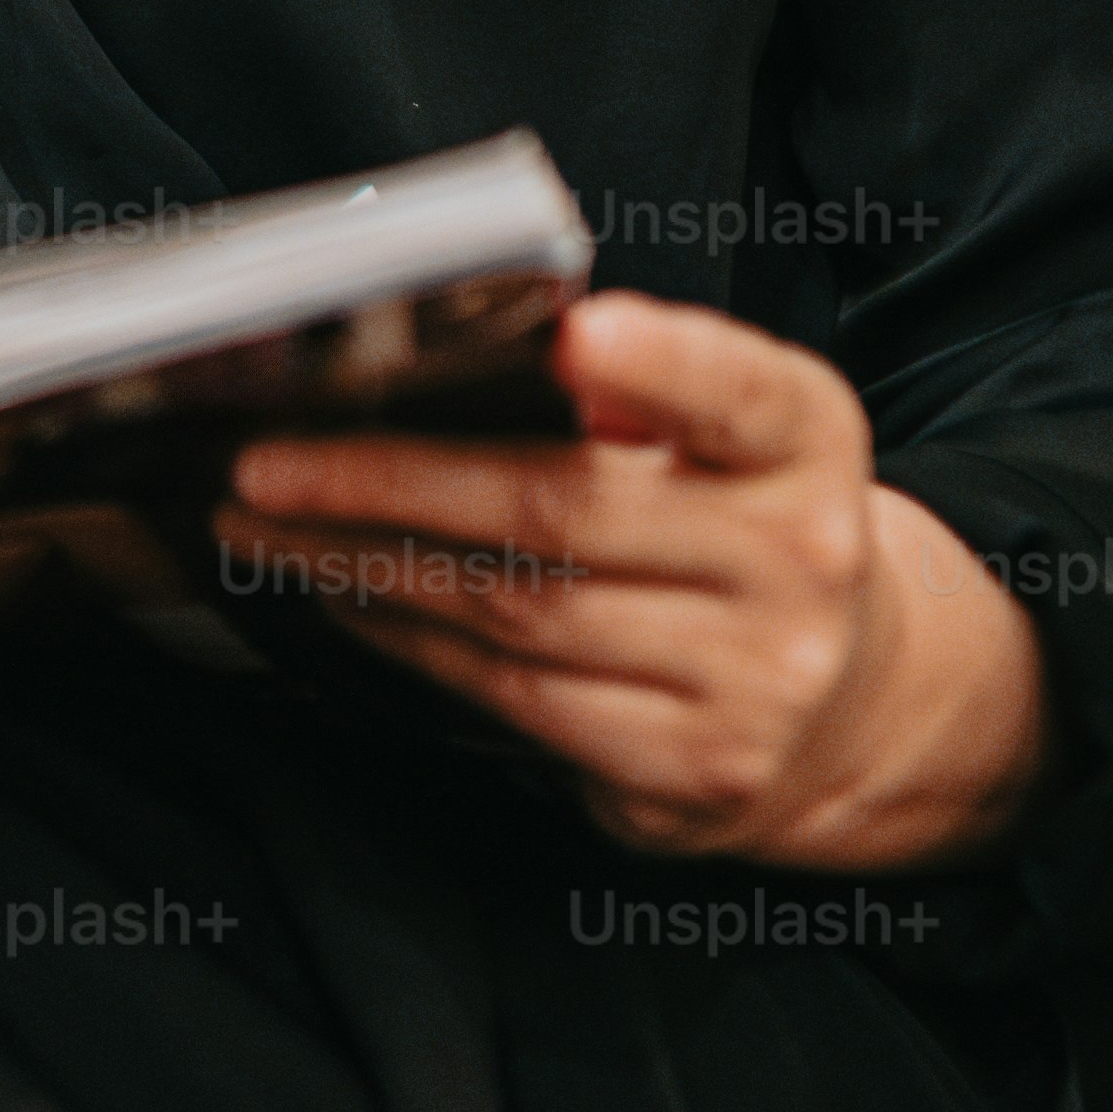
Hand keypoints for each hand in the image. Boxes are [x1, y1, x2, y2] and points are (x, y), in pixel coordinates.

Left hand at [221, 292, 1045, 870]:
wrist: (847, 699)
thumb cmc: (735, 527)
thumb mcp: (726, 433)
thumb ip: (630, 386)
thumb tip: (457, 351)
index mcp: (806, 445)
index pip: (741, 392)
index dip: (658, 363)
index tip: (574, 338)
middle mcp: (802, 563)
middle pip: (562, 513)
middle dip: (388, 484)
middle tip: (265, 464)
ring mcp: (755, 683)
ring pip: (517, 613)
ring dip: (366, 566)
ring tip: (267, 529)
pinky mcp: (697, 773)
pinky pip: (516, 698)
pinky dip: (413, 642)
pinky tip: (348, 599)